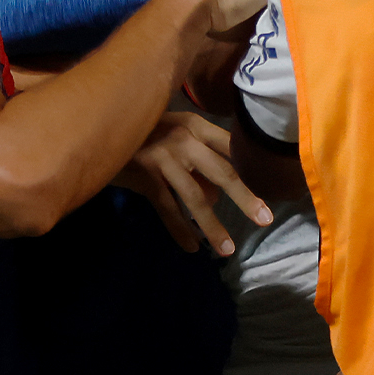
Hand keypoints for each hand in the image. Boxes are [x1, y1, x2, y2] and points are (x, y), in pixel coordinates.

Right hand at [117, 113, 272, 255]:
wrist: (99, 125)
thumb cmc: (140, 132)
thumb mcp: (172, 137)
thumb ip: (196, 162)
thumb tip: (214, 196)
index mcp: (195, 125)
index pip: (232, 146)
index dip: (252, 167)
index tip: (274, 185)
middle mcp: (184, 138)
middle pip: (223, 172)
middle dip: (246, 198)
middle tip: (265, 219)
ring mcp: (164, 157)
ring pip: (195, 197)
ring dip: (213, 226)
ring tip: (227, 249)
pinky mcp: (145, 175)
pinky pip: (167, 209)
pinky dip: (179, 230)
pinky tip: (190, 247)